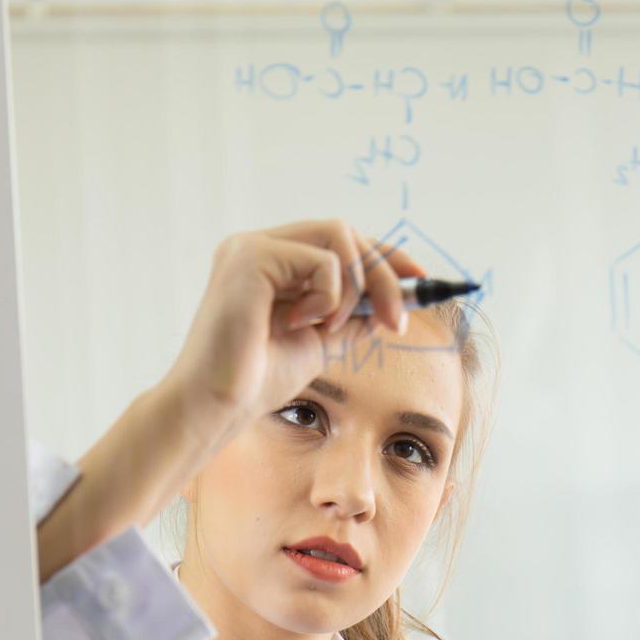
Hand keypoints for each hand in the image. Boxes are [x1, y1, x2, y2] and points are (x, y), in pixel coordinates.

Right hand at [164, 219, 423, 432]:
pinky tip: (304, 324)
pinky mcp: (250, 257)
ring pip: (339, 236)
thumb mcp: (321, 342)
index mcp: (271, 261)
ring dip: (357, 287)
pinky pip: (322, 260)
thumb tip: (396, 300)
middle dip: (383, 274)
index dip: (384, 254)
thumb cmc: (257, 379)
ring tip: (333, 328)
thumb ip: (352, 316)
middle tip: (397, 320)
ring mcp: (251, 247)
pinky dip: (330, 296)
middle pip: (345, 233)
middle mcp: (258, 246)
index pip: (338, 241)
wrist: (219, 406)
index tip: (420, 278)